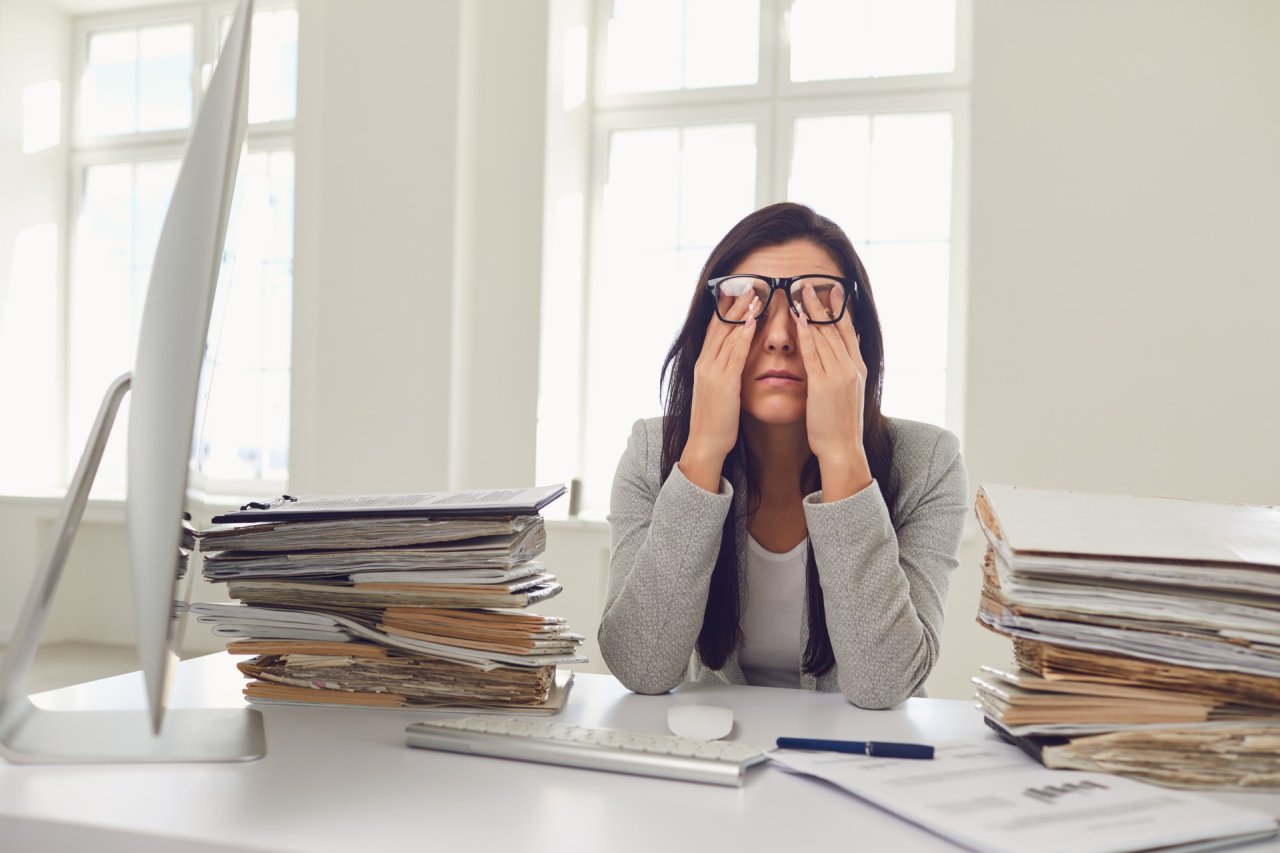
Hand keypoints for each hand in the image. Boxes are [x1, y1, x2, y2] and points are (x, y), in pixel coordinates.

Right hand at [679, 288, 758, 491]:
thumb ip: (727, 372)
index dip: (727, 307)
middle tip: (749, 280)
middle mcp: (705, 363)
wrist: (706, 445)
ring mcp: (712, 372)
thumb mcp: (721, 392)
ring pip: (726, 334)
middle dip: (734, 302)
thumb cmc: (718, 422)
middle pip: (719, 325)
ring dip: (741, 312)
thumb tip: (738, 360)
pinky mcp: (722, 384)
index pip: (716, 328)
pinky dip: (742, 335)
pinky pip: (733, 354)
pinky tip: (752, 321)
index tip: (740, 289)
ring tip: (755, 292)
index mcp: (705, 364)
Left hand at [794, 283, 872, 500]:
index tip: (832, 289)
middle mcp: (852, 367)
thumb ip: (844, 371)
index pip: (848, 330)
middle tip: (813, 281)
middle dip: (825, 302)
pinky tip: (798, 318)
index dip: (839, 308)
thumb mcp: (847, 394)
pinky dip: (806, 334)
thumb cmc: (839, 426)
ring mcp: (840, 375)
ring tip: (802, 290)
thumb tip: (845, 353)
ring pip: (826, 335)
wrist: (843, 450)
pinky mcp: (825, 384)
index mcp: (858, 368)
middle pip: (837, 327)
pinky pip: (814, 353)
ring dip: (813, 311)